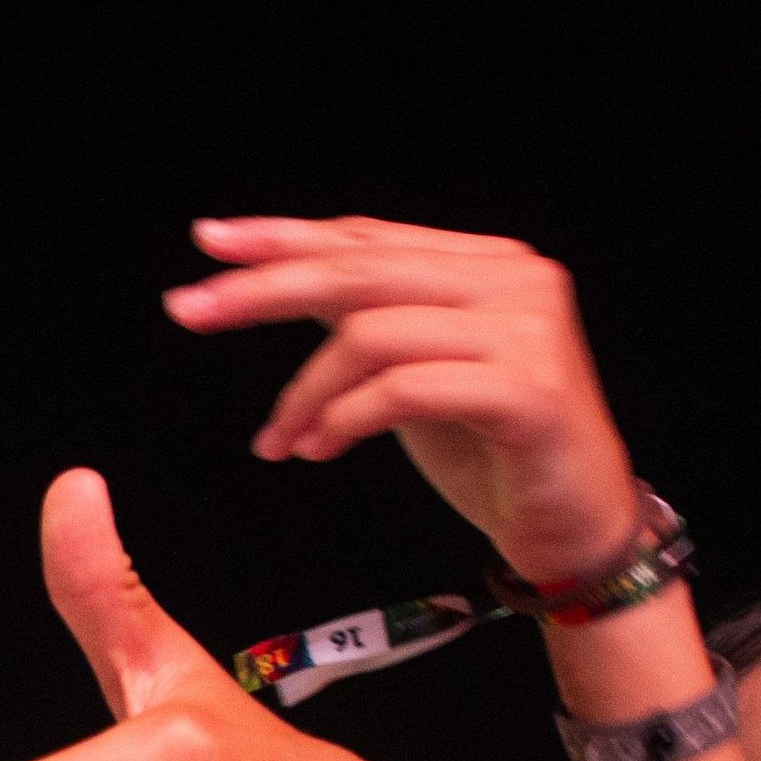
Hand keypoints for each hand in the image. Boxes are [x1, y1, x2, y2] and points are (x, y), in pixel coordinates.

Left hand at [164, 216, 646, 583]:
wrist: (572, 524)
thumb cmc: (491, 448)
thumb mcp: (412, 369)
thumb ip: (364, 320)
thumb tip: (270, 282)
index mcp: (487, 264)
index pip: (367, 239)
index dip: (283, 237)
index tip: (208, 241)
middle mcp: (515, 280)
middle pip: (359, 272)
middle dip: (262, 291)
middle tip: (188, 312)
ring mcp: (528, 331)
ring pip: (371, 334)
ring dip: (302, 393)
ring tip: (279, 440)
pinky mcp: (529, 390)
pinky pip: (403, 390)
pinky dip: (343, 420)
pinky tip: (318, 450)